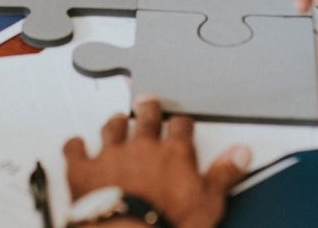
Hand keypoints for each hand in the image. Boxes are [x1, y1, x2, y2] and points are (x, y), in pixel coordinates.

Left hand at [64, 96, 250, 227]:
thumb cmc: (168, 222)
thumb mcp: (209, 202)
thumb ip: (224, 174)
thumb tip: (241, 153)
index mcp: (173, 153)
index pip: (181, 127)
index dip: (182, 123)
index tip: (182, 122)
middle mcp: (142, 146)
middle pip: (146, 117)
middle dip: (148, 108)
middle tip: (148, 102)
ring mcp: (111, 154)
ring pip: (112, 128)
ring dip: (115, 123)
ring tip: (117, 119)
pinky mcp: (84, 169)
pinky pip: (76, 150)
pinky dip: (75, 146)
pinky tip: (76, 144)